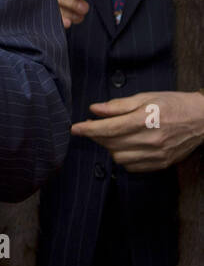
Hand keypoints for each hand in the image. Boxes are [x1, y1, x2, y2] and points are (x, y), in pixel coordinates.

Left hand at [71, 91, 203, 171]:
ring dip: (109, 148)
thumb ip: (118, 105)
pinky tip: (124, 147)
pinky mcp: (162, 163)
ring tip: (110, 136)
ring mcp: (157, 154)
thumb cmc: (173, 104)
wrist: (202, 119)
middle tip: (92, 127)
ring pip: (119, 158)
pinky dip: (123, 158)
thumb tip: (94, 110)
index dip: (88, 129)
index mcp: (145, 119)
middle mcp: (151, 139)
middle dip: (96, 136)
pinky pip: (132, 167)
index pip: (109, 128)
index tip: (74, 128)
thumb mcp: (146, 97)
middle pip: (111, 143)